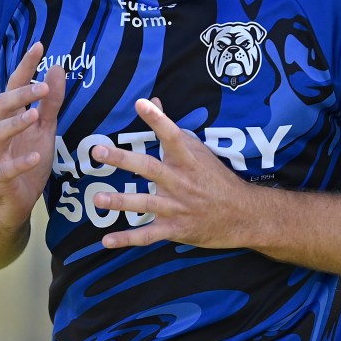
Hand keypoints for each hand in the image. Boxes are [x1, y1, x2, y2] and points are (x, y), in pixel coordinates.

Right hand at [0, 42, 64, 229]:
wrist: (9, 205)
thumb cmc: (27, 161)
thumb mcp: (44, 130)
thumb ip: (50, 102)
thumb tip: (57, 67)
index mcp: (11, 118)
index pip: (15, 86)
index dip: (25, 66)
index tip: (39, 45)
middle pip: (2, 106)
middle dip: (20, 94)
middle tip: (43, 86)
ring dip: (15, 123)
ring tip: (34, 115)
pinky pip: (5, 170)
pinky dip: (20, 163)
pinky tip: (36, 156)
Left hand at [91, 98, 253, 249]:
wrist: (243, 215)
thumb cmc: (217, 179)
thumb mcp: (199, 151)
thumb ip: (172, 128)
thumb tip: (153, 100)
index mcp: (188, 160)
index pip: (172, 135)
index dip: (158, 119)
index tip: (142, 104)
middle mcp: (181, 182)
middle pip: (149, 168)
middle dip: (122, 160)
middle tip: (98, 151)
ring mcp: (177, 207)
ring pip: (145, 203)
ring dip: (120, 202)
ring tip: (98, 199)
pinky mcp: (175, 229)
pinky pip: (148, 236)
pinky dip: (127, 239)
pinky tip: (107, 240)